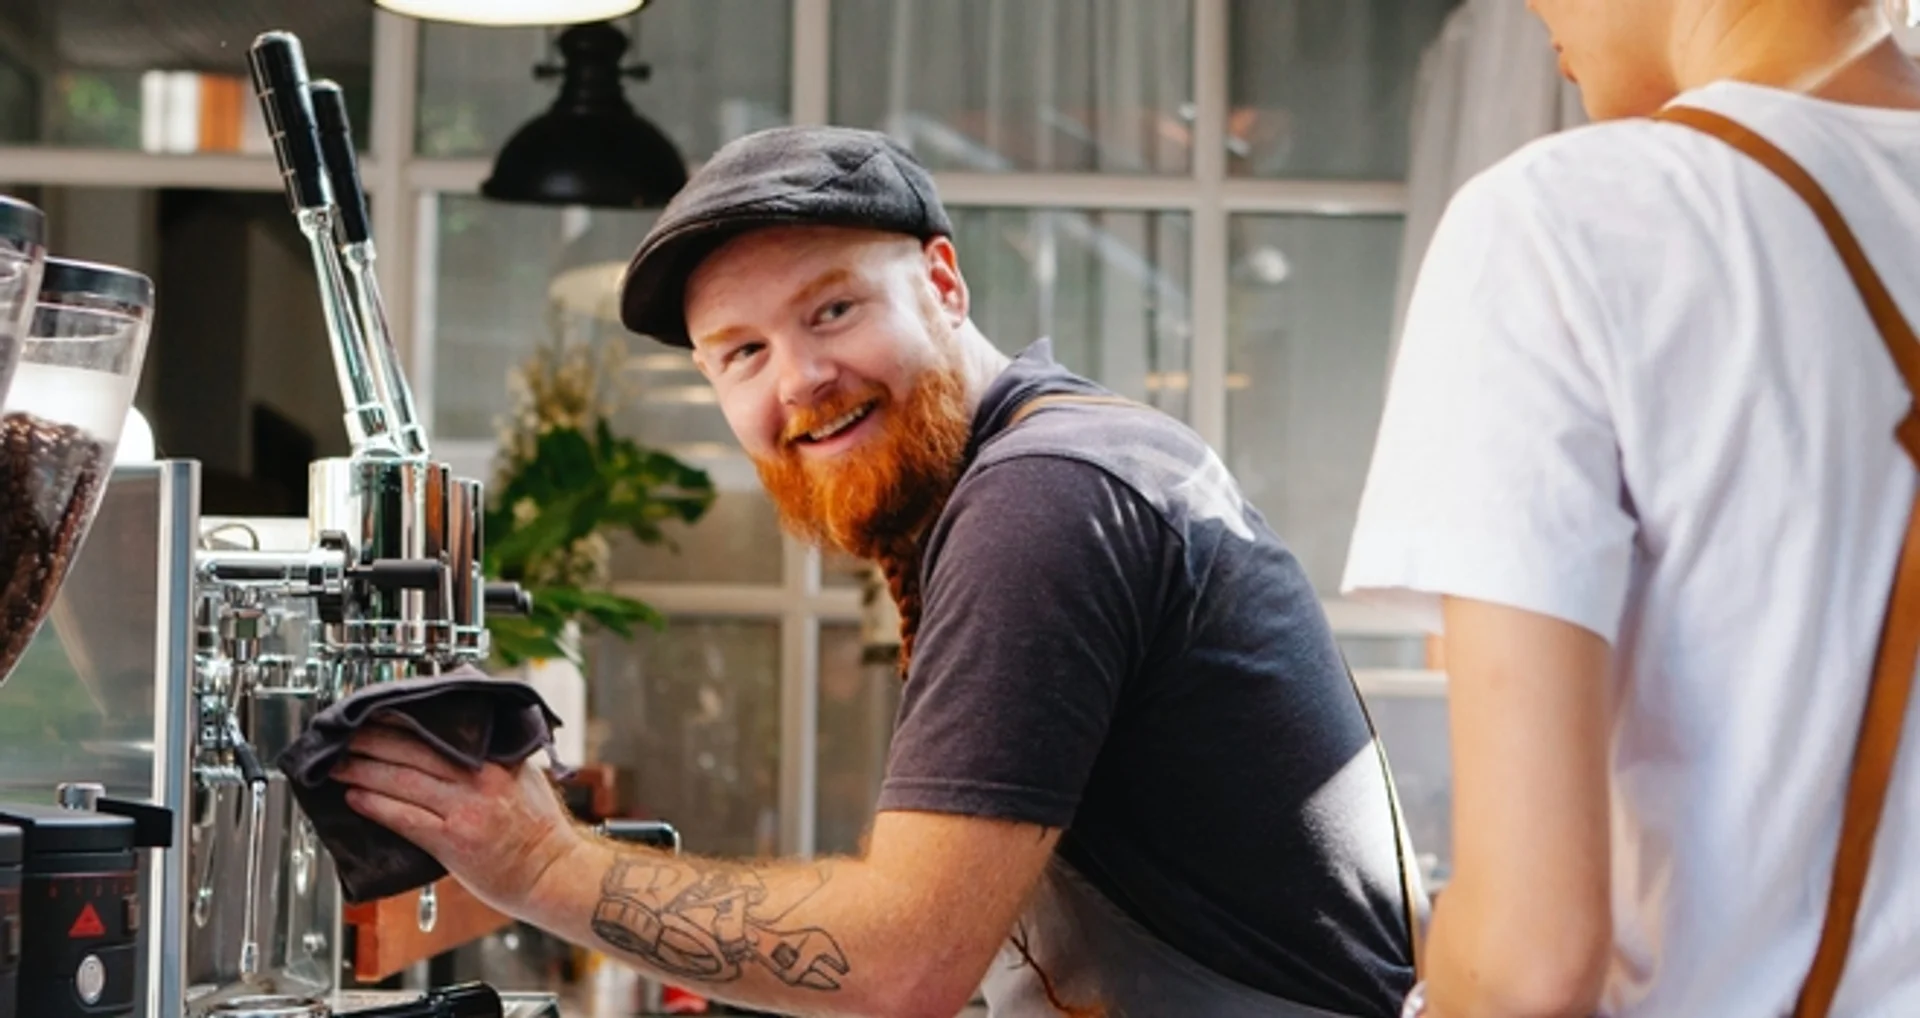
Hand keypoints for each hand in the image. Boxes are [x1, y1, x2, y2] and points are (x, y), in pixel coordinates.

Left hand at [331, 718, 582, 914]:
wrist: (553, 873)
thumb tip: (463, 741)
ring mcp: (465, 811)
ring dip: (363, 772)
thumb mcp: (526, 777)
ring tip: (336, 766)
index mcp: (497, 762)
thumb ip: (496, 758)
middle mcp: (480, 781)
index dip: (402, 722)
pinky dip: (377, 806)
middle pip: (413, 752)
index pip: (440, 731)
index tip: (376, 713)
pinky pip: (405, 819)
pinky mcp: (453, 842)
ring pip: (402, 782)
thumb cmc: (542, 831)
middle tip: (341, 736)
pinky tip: (355, 798)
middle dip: (370, 742)